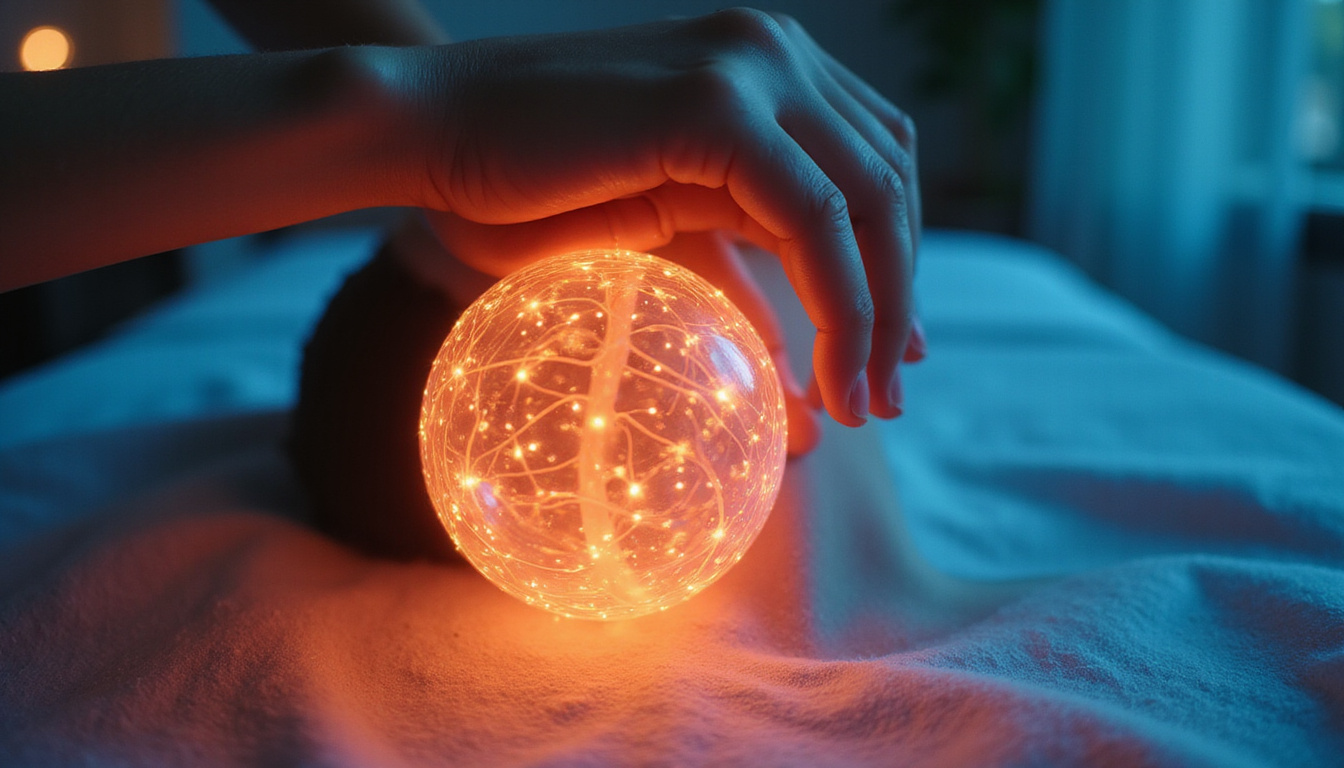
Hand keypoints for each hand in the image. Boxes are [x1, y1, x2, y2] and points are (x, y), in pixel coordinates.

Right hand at [410, 9, 921, 428]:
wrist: (427, 131)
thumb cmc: (520, 187)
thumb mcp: (661, 213)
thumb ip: (739, 240)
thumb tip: (792, 342)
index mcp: (765, 68)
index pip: (874, 161)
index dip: (897, 257)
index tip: (890, 350)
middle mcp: (773, 52)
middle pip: (890, 180)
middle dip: (898, 295)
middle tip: (885, 393)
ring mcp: (750, 66)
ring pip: (869, 202)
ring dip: (879, 313)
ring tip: (861, 403)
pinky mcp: (717, 104)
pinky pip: (816, 218)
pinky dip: (839, 303)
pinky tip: (823, 376)